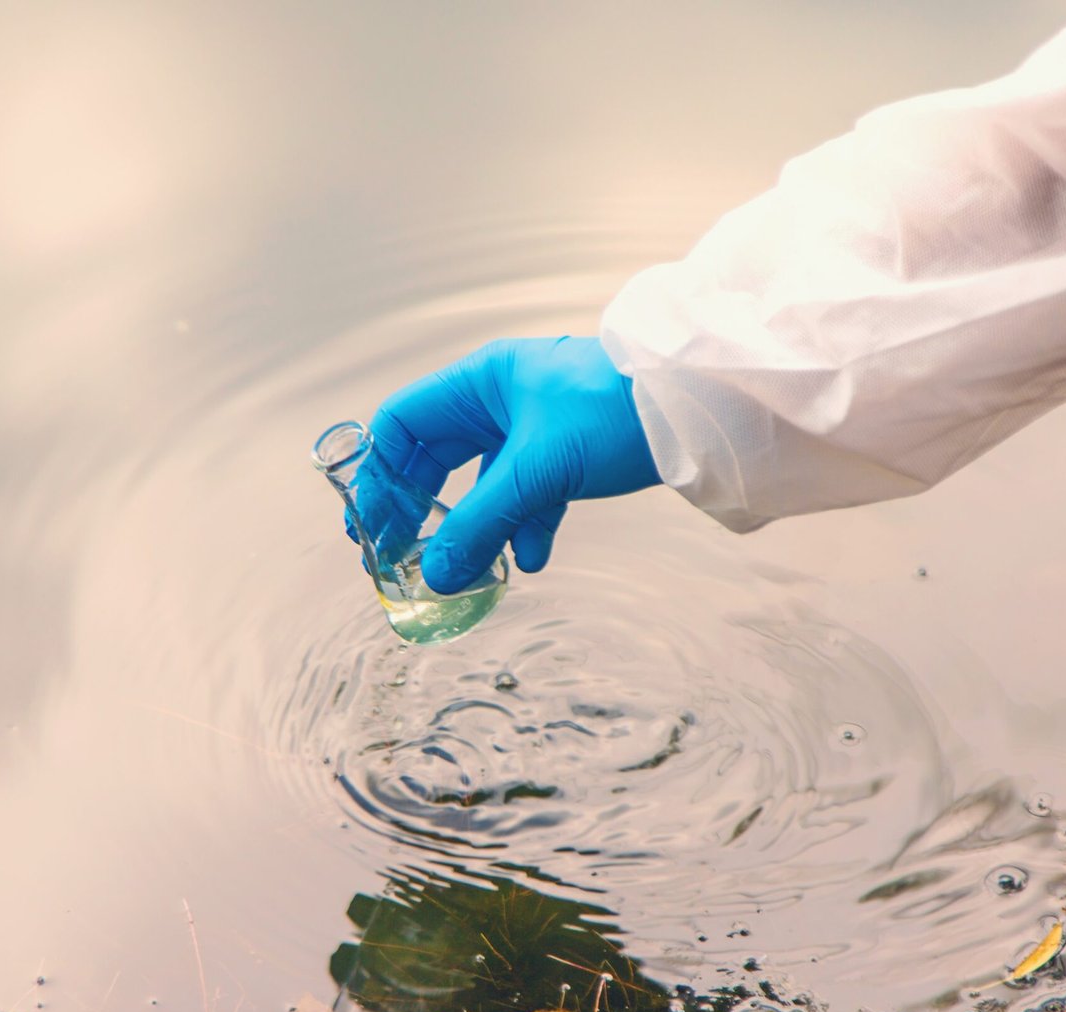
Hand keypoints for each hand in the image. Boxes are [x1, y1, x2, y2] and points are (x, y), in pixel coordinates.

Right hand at [366, 336, 659, 593]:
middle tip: (402, 558)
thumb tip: (434, 576)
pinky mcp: (567, 454)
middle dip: (420, 511)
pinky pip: (528, 496)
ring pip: (483, 484)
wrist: (695, 407)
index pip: (402, 423)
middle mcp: (500, 399)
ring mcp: (534, 426)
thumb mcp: (537, 471)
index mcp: (480, 381)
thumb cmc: (614, 411)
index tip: (369, 525)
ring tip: (465, 572)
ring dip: (474, 528)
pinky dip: (524, 528)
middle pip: (436, 458)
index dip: (379, 474)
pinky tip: (532, 559)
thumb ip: (480, 524)